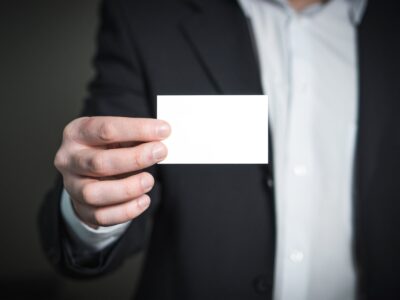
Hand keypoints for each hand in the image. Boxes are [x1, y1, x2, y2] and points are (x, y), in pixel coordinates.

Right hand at [54, 116, 169, 227]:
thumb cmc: (109, 148)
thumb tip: (163, 135)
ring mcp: (72, 186)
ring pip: (94, 194)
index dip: (137, 129)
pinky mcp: (82, 209)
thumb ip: (137, 136)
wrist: (90, 173)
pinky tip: (144, 200)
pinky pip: (101, 216)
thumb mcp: (119, 135)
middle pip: (99, 163)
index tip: (164, 130)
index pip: (106, 129)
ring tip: (149, 180)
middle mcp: (69, 159)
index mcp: (77, 133)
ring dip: (128, 188)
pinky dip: (126, 210)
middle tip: (161, 152)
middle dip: (135, 158)